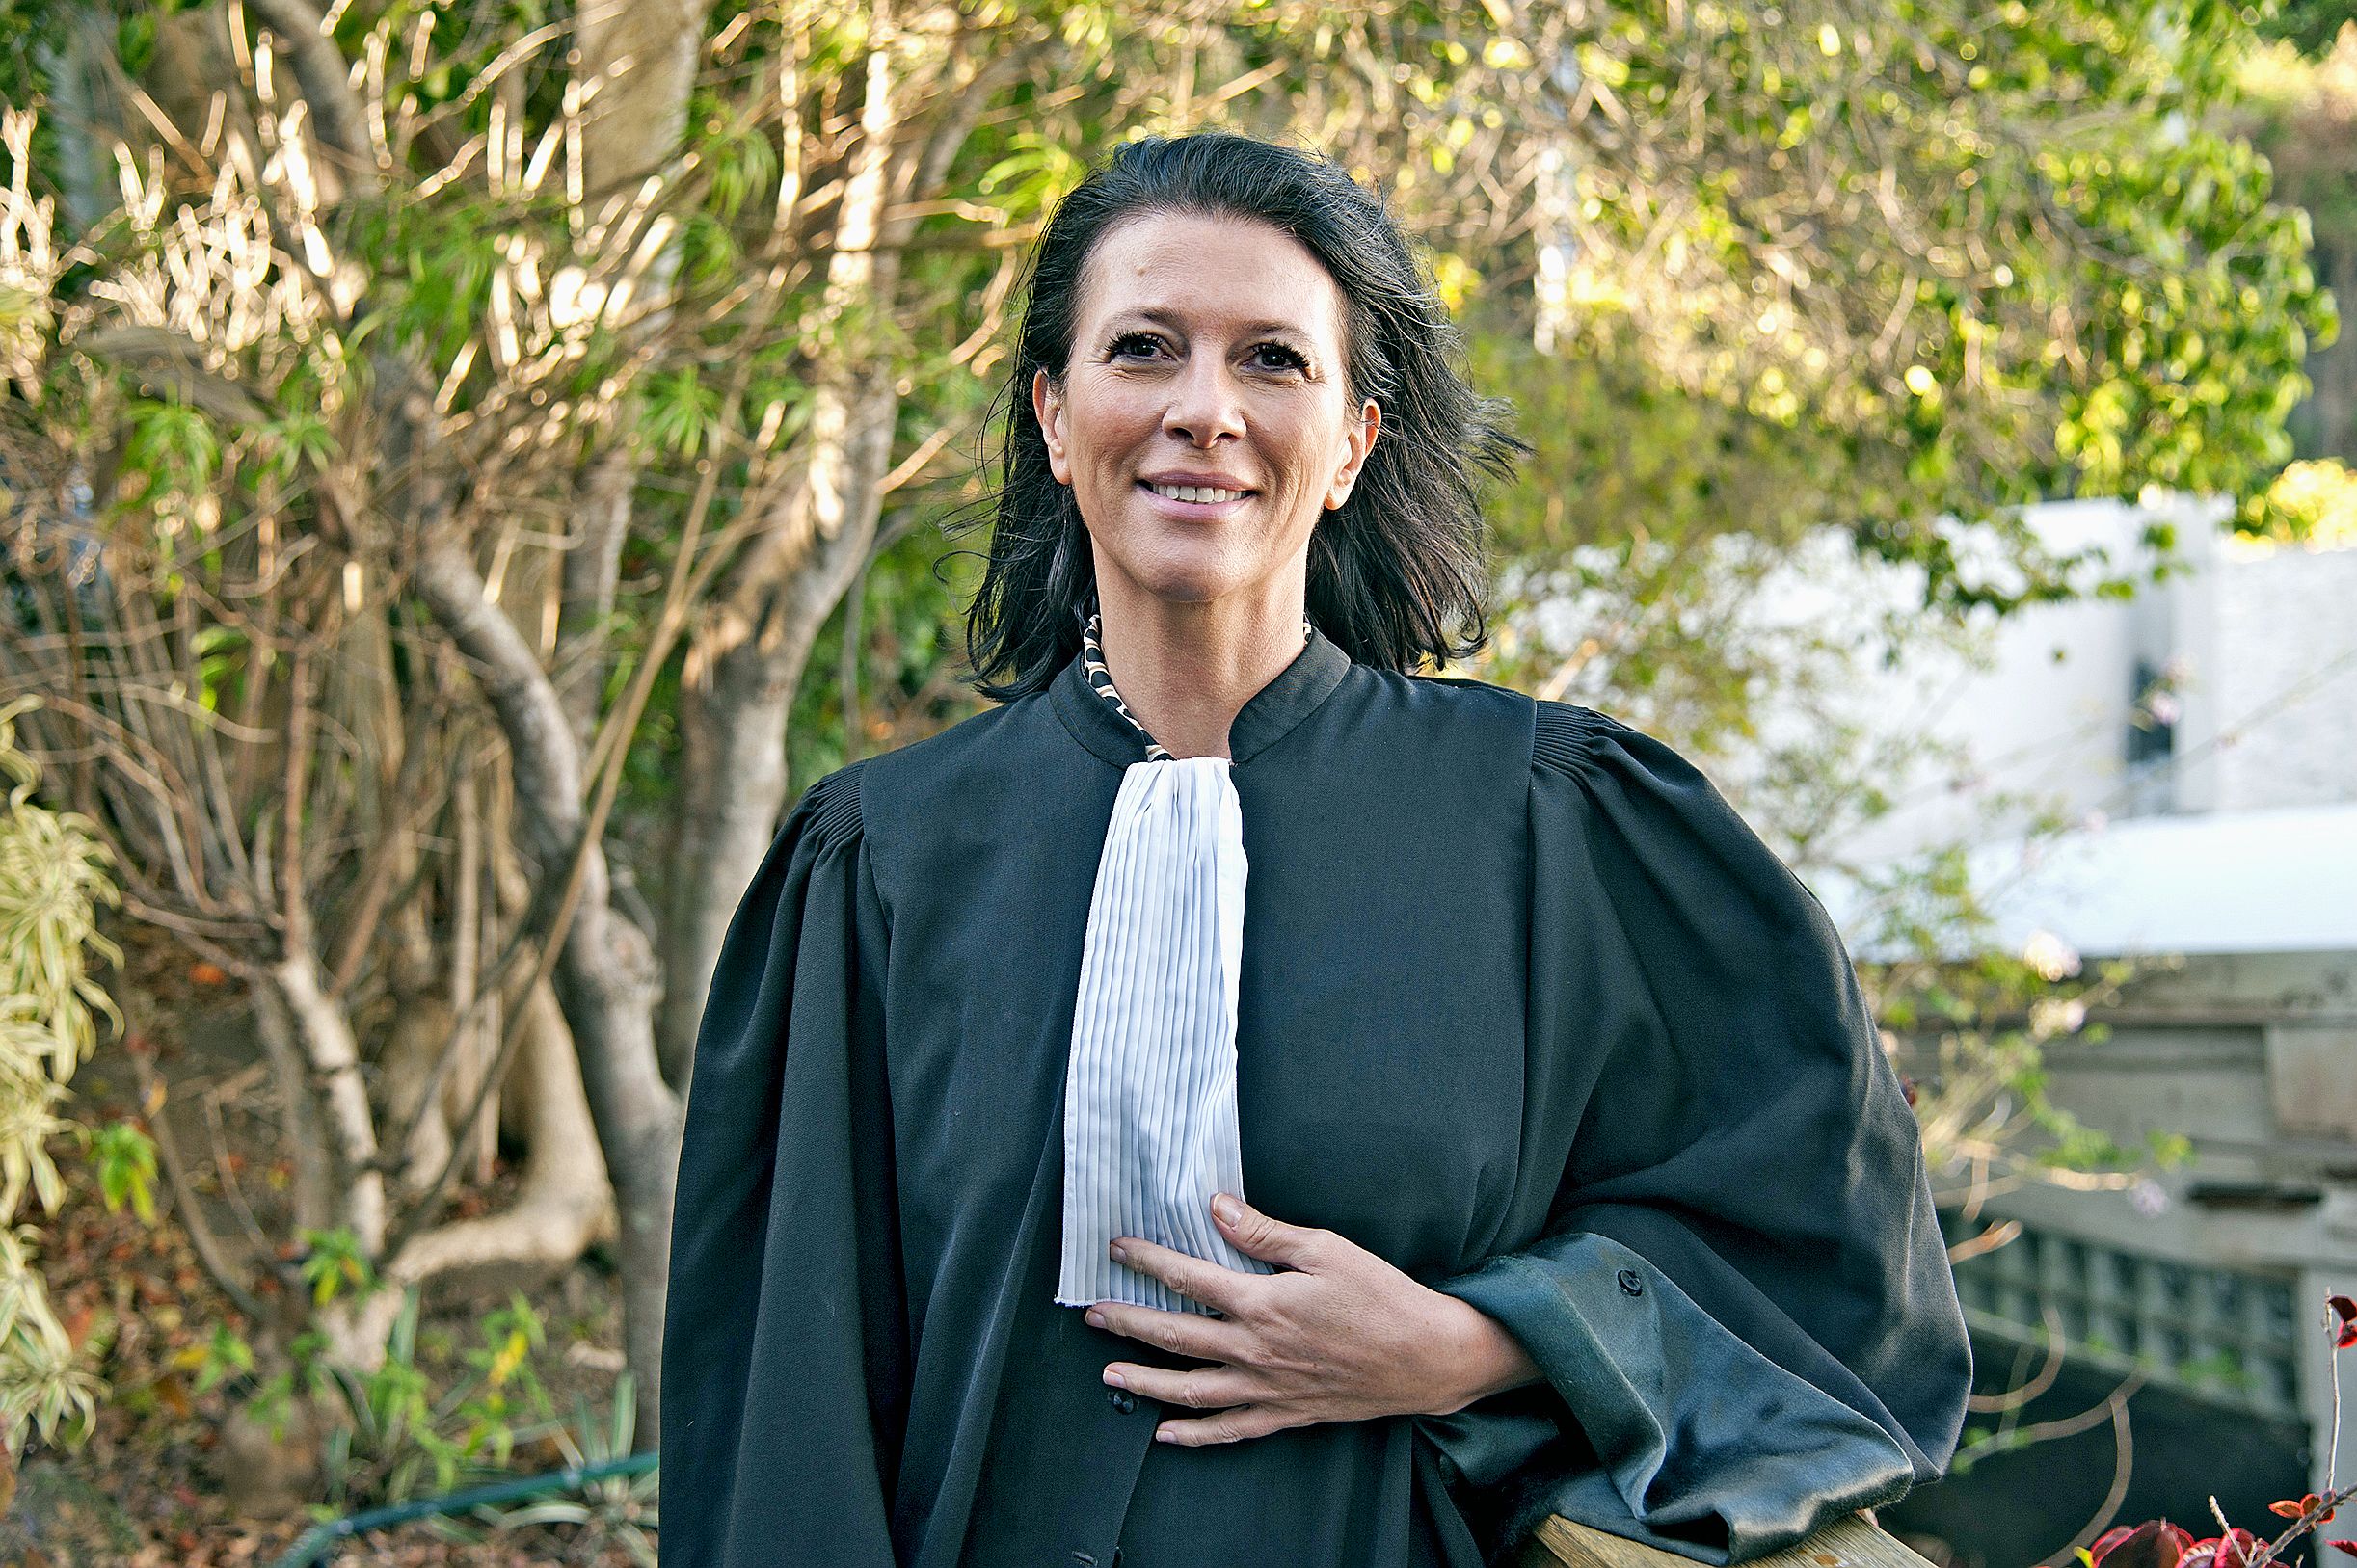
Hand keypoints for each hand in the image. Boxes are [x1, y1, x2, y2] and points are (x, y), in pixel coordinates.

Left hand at [1085, 1191, 1528, 1445]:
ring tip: (1111, 1374)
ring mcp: (1268, 1388)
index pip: (1189, 1278)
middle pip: (1176, 1337)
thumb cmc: (1382, 1297)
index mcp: (1263, 1302)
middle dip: (1128, 1324)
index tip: (1117, 1249)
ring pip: (1191, 1391)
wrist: (1427, 1357)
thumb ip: (1266, 1233)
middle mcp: (1256, 1350)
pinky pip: (1230, 1430)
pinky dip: (1194, 1435)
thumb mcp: (1327, 1249)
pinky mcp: (1286, 1414)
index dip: (1148, 1261)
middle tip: (1092, 1316)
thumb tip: (1218, 1208)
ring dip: (1146, 1382)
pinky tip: (1166, 1434)